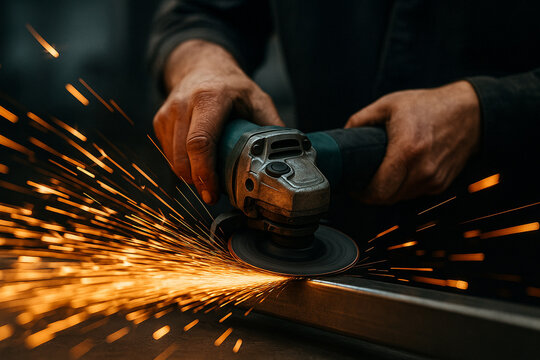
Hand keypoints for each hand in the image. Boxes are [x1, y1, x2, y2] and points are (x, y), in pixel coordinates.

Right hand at [153, 40, 283, 203]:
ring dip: (190, 175)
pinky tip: (198, 162)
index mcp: (210, 98)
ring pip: (173, 159)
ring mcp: (168, 113)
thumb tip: (284, 157)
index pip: (200, 142)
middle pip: (183, 156)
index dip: (205, 172)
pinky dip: (183, 165)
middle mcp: (184, 104)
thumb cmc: (232, 87)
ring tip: (209, 178)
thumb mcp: (258, 100)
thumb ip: (270, 127)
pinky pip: (168, 154)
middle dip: (198, 181)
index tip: (213, 192)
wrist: (202, 66)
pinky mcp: (160, 121)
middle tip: (215, 193)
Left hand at [345, 81, 480, 203]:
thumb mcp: (388, 104)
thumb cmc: (429, 106)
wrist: (470, 113)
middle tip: (361, 182)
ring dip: (387, 191)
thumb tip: (342, 136)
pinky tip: (399, 172)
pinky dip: (402, 187)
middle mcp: (422, 170)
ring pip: (399, 198)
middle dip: (370, 194)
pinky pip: (413, 193)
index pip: (378, 190)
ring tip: (380, 174)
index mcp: (407, 151)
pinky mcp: (440, 185)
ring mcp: (433, 180)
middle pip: (386, 199)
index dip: (361, 193)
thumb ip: (360, 119)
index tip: (353, 186)